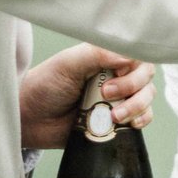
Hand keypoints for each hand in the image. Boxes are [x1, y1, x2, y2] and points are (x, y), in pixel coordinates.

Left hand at [21, 44, 154, 149]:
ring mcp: (118, 98)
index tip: (113, 77)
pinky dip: (140, 121)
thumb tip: (129, 57)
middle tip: (106, 95)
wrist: (31, 120)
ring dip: (136, 107)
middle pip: (146, 78)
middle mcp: (116, 75)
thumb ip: (97, 54)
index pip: (137, 55)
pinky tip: (127, 124)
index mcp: (105, 56)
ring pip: (147, 98)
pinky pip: (143, 118)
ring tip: (114, 116)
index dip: (132, 68)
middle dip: (133, 89)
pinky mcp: (118, 119)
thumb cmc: (44, 86)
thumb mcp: (68, 64)